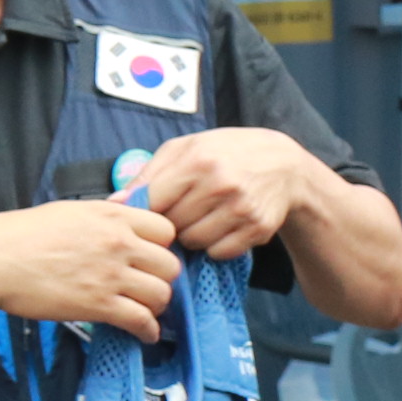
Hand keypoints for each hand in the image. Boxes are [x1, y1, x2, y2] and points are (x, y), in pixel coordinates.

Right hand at [0, 201, 181, 343]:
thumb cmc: (20, 235)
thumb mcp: (69, 212)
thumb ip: (104, 216)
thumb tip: (126, 211)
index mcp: (112, 217)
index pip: (165, 230)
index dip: (161, 246)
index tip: (150, 258)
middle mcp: (118, 243)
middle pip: (169, 265)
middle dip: (161, 278)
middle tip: (147, 286)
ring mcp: (110, 274)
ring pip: (161, 294)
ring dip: (155, 306)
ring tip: (143, 311)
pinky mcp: (99, 304)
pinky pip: (141, 320)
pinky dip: (147, 330)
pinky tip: (143, 333)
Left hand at [129, 128, 322, 263]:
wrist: (285, 167)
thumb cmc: (227, 153)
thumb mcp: (187, 148)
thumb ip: (149, 173)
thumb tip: (116, 203)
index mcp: (198, 161)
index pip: (152, 203)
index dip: (147, 210)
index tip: (151, 210)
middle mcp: (221, 185)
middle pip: (171, 225)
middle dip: (172, 222)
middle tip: (184, 210)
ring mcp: (242, 209)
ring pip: (194, 242)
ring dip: (193, 235)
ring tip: (203, 217)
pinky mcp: (257, 229)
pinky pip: (218, 252)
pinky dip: (215, 245)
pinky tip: (223, 226)